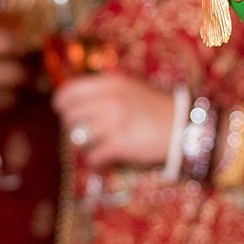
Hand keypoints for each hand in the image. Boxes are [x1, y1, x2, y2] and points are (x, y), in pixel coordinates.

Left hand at [54, 72, 175, 168]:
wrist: (182, 126)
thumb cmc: (154, 107)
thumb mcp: (129, 87)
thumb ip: (103, 90)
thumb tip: (74, 101)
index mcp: (110, 82)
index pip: (68, 91)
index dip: (61, 103)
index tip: (62, 110)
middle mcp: (109, 100)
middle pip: (69, 116)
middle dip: (72, 126)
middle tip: (82, 131)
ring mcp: (113, 122)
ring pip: (77, 137)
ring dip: (82, 145)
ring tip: (92, 146)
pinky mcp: (119, 144)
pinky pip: (92, 156)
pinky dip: (94, 161)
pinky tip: (101, 161)